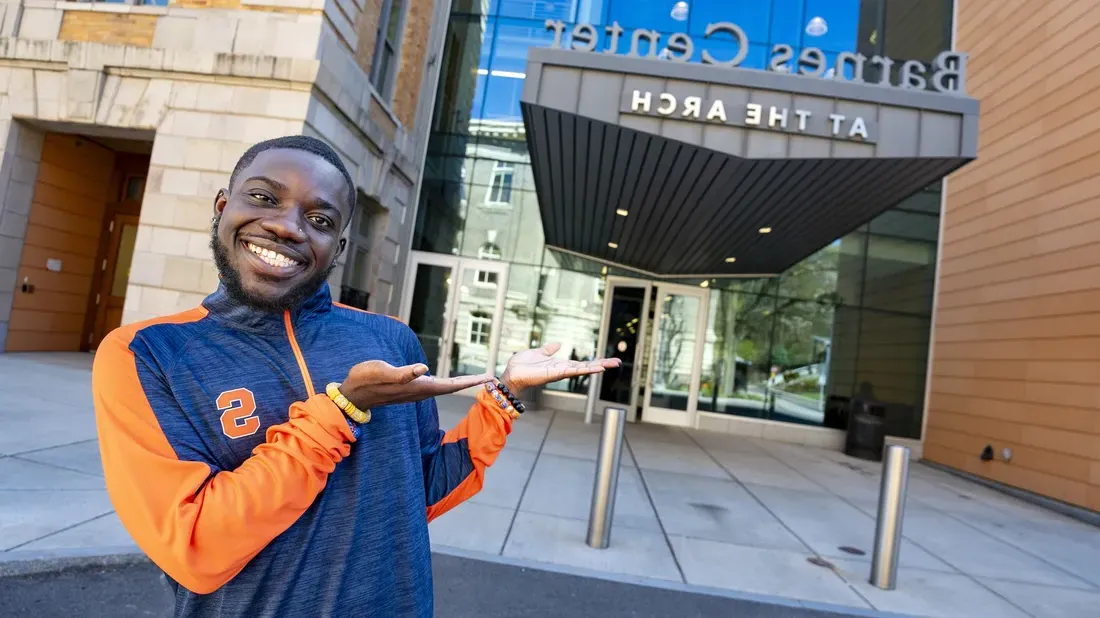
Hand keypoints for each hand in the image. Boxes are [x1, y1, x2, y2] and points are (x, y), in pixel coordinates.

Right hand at [339, 360, 492, 409]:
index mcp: (418, 386)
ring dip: (461, 383)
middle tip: (491, 377)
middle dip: (471, 382)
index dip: (470, 381)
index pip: (451, 384)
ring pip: (445, 387)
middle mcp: (420, 390)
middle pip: (452, 386)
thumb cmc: (365, 379)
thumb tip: (423, 369)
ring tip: (477, 379)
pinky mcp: (410, 388)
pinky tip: (450, 380)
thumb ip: (402, 373)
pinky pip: (436, 385)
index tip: (489, 378)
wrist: (353, 393)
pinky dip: (449, 382)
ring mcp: (415, 391)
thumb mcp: (382, 371)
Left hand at [500, 342, 620, 394]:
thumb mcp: (538, 352)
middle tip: (617, 362)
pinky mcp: (556, 373)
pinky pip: (573, 371)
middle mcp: (562, 370)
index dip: (594, 362)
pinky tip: (596, 368)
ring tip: (611, 364)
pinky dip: (585, 369)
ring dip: (597, 366)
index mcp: (559, 364)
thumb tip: (558, 344)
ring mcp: (560, 372)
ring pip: (583, 369)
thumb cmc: (521, 365)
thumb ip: (548, 349)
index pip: (581, 363)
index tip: (607, 360)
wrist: (511, 373)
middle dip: (602, 364)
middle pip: (586, 367)